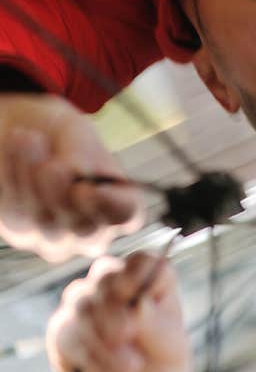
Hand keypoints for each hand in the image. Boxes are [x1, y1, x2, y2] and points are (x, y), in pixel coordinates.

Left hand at [0, 95, 143, 262]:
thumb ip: (81, 154)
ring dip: (32, 179)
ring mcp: (59, 236)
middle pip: (84, 228)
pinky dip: (13, 177)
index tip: (86, 188)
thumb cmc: (63, 135)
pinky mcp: (24, 232)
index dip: (109, 206)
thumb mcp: (78, 134)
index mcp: (123, 205)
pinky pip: (17, 213)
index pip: (126, 215)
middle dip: (63, 195)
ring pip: (46, 222)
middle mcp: (95, 230)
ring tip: (28, 138)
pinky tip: (15, 147)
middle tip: (52, 166)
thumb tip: (74, 173)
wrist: (30, 135)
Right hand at [45, 253, 190, 371]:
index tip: (137, 300)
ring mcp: (86, 307)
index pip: (143, 262)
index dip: (137, 275)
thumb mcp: (172, 352)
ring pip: (83, 309)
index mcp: (153, 283)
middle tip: (126, 337)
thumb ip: (158, 328)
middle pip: (105, 278)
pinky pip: (67, 339)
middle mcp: (116, 288)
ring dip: (104, 345)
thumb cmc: (162, 368)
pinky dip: (88, 363)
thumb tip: (139, 305)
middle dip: (115, 310)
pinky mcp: (63, 333)